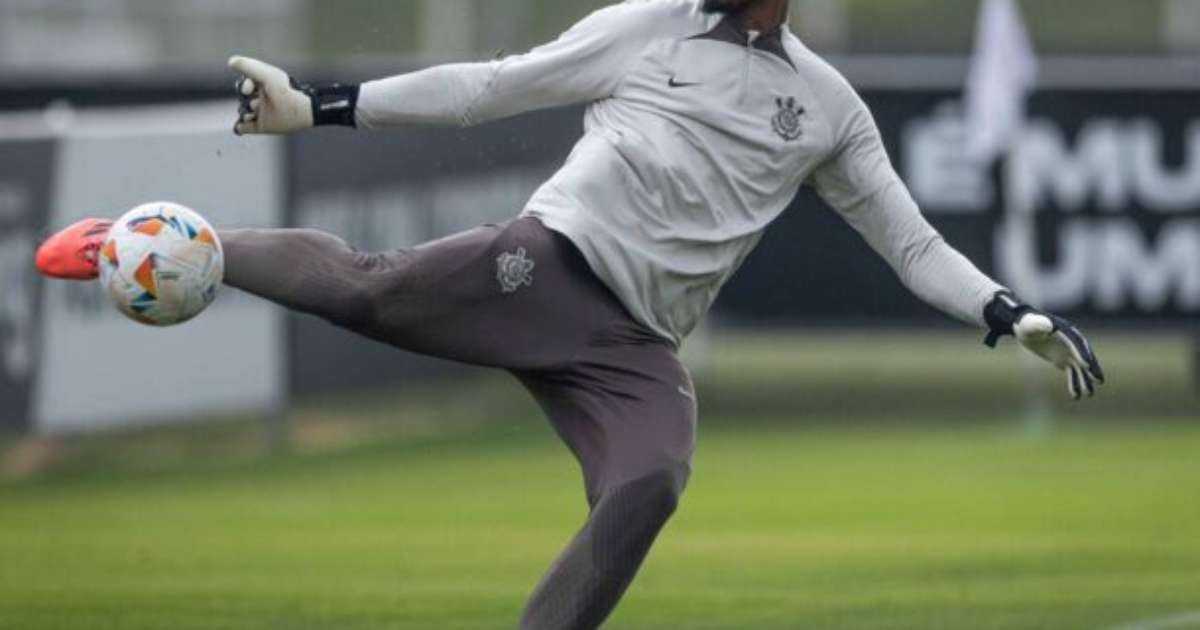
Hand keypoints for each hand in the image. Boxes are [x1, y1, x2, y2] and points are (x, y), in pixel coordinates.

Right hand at [228, 55, 313, 134]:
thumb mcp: (267, 75)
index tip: (247, 89)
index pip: (246, 83)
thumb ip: (248, 66)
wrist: (299, 111)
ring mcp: (262, 113)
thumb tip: (231, 62)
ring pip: (243, 111)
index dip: (244, 86)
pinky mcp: (261, 126)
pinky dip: (240, 126)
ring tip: (254, 112)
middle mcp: (262, 98)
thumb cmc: (284, 91)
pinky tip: (244, 123)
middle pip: (242, 97)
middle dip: (244, 98)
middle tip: (253, 102)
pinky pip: (242, 127)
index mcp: (264, 85)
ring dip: (244, 111)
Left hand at [984, 292, 1105, 399]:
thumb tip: (1048, 326)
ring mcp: (1070, 352)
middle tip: (1099, 381)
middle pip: (1084, 356)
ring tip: (1089, 395)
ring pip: (1080, 368)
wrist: (1025, 328)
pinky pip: (1072, 373)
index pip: (1077, 343)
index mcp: (1066, 331)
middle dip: (1092, 368)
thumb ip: (1038, 324)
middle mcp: (1072, 342)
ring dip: (1085, 381)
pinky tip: (1076, 397)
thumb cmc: (1027, 324)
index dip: (1082, 354)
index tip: (1086, 366)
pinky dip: (1074, 384)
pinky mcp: (1064, 360)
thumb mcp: (1029, 323)